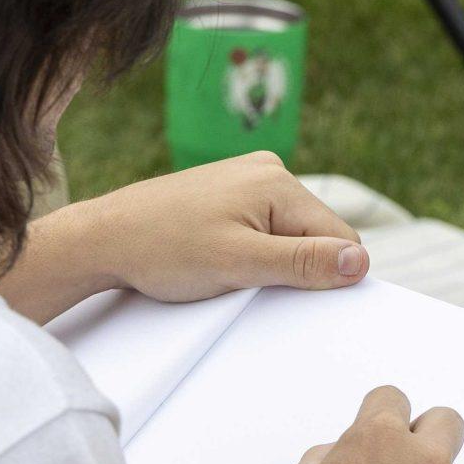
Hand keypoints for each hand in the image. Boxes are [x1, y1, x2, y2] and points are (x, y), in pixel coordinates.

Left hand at [75, 152, 368, 303]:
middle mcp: (268, 170)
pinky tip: (218, 259)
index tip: (286, 293)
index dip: (324, 276)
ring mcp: (247, 178)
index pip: (339, 238)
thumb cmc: (162, 250)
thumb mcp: (239, 264)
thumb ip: (303, 262)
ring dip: (271, 261)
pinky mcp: (229, 191)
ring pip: (290, 233)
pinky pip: (264, 227)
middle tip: (248, 283)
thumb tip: (360, 263)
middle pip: (316, 234)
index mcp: (277, 182)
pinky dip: (252, 250)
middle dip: (294, 267)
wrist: (103, 239)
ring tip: (226, 269)